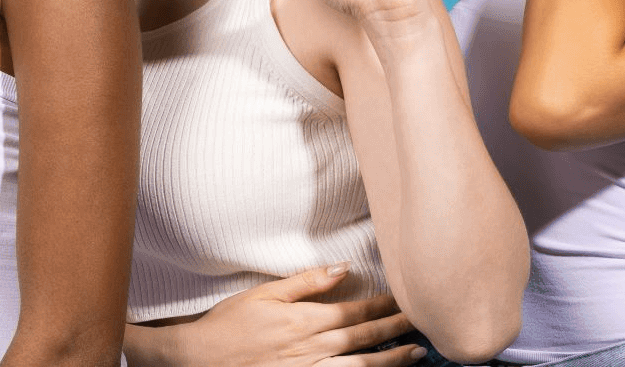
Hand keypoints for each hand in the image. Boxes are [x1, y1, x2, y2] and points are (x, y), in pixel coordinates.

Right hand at [155, 265, 420, 366]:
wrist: (200, 359)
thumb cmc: (230, 324)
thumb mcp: (265, 293)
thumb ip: (307, 281)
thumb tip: (343, 267)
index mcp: (302, 320)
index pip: (353, 311)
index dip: (382, 304)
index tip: (405, 297)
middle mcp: (310, 348)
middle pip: (362, 337)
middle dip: (395, 329)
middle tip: (425, 321)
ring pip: (359, 365)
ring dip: (390, 359)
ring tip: (416, 353)